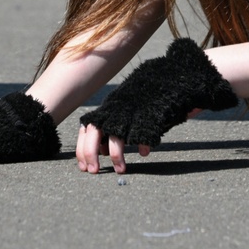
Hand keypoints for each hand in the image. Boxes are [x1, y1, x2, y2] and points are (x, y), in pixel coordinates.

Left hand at [76, 107, 201, 172]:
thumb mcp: (123, 111)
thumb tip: (101, 150)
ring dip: (116, 155)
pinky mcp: (149, 113)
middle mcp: (115, 110)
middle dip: (90, 153)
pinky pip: (143, 131)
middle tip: (94, 171)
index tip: (83, 167)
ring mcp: (131, 111)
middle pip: (95, 131)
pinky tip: (145, 152)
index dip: (83, 149)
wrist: (165, 76)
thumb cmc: (143, 99)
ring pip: (117, 135)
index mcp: (108, 109)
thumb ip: (111, 128)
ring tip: (120, 169)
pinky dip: (143, 144)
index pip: (87, 128)